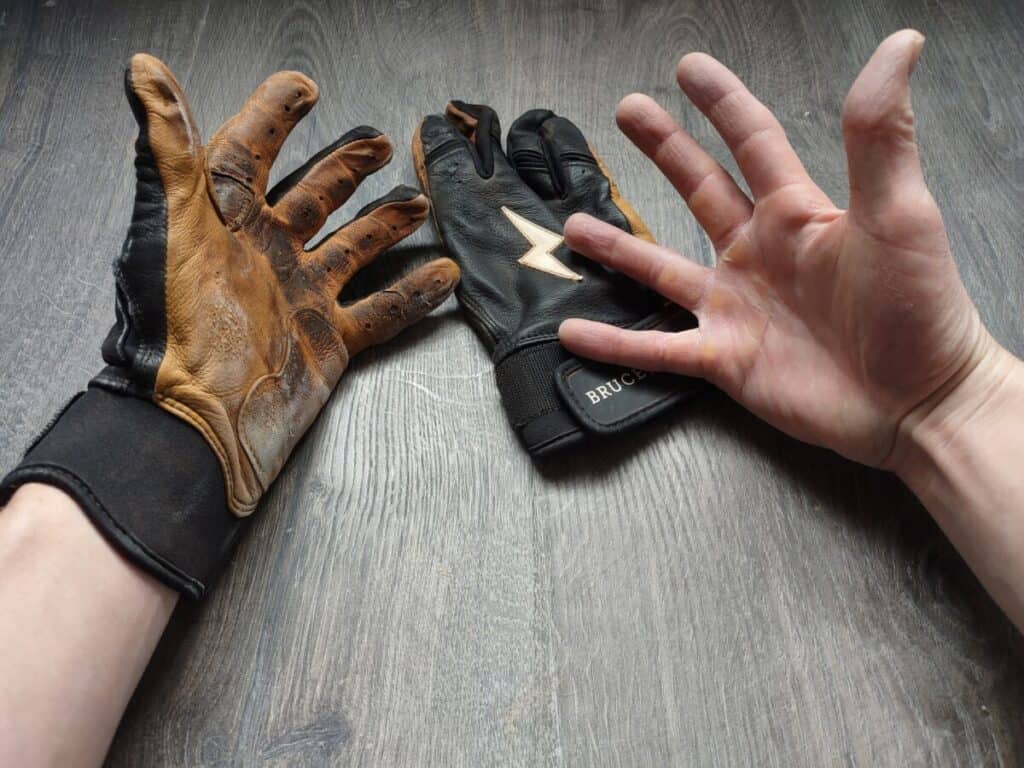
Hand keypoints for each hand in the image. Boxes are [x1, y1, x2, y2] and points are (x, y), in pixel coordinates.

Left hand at [0, 54, 458, 597]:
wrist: (195, 422)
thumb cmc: (174, 327)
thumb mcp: (170, 225)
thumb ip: (167, 149)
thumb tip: (144, 73)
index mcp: (226, 220)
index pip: (250, 150)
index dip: (274, 115)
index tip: (303, 89)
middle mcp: (266, 253)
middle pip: (313, 196)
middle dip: (345, 166)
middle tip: (377, 142)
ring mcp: (300, 296)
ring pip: (354, 248)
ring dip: (386, 223)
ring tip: (418, 201)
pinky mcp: (328, 340)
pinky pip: (380, 312)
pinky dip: (414, 294)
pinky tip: (444, 275)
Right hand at [558, 30, 992, 467]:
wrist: (918, 404)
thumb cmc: (921, 310)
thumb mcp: (898, 215)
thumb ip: (879, 137)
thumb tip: (897, 47)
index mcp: (798, 215)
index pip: (752, 142)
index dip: (721, 103)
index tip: (688, 69)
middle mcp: (760, 255)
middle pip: (701, 189)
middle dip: (665, 148)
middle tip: (627, 113)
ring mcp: (738, 308)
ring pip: (663, 269)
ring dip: (618, 248)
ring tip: (573, 225)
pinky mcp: (725, 359)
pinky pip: (658, 349)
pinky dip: (616, 344)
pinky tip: (576, 332)